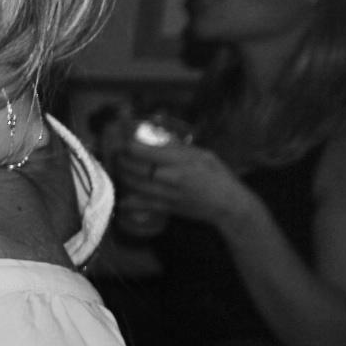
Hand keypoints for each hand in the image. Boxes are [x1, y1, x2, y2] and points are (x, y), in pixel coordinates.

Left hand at [114, 141, 258, 232]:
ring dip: (122, 176)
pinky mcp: (165, 207)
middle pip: (134, 168)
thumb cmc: (218, 175)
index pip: (143, 152)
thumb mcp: (202, 154)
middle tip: (117, 154)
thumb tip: (157, 137)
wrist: (228, 204)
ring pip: (133, 184)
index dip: (128, 146)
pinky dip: (128, 202)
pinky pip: (141, 204)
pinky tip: (122, 198)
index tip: (124, 142)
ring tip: (119, 168)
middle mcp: (169, 177)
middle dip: (121, 160)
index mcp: (178, 161)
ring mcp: (165, 194)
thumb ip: (178, 148)